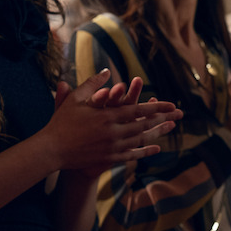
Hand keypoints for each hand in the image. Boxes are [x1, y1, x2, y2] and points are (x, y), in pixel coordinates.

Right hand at [45, 69, 181, 176]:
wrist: (51, 149)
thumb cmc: (61, 122)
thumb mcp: (76, 99)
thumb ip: (92, 84)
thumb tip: (107, 71)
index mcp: (107, 116)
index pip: (138, 110)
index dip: (156, 107)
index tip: (171, 104)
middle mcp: (113, 132)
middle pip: (144, 125)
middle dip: (163, 119)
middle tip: (178, 115)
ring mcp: (112, 147)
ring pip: (140, 140)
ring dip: (158, 133)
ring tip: (172, 127)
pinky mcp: (109, 158)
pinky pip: (132, 155)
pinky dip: (145, 151)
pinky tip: (157, 148)